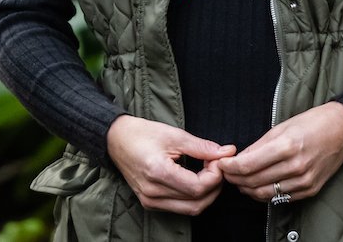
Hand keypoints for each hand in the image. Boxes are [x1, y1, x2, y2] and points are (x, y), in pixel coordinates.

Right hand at [107, 115, 235, 215]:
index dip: (215, 176)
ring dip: (206, 194)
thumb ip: (202, 147)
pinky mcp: (149, 203)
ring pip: (191, 209)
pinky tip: (194, 181)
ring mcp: (150, 200)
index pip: (198, 187)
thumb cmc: (142, 133)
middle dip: (214, 186)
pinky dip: (193, 198)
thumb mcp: (174, 135)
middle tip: (215, 166)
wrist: (115, 139)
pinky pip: (180, 208)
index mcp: (158, 172)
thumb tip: (227, 152)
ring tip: (207, 174)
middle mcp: (153, 192)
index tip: (218, 160)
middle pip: (197, 202)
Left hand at [217, 101, 342, 203]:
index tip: (221, 164)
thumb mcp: (280, 127)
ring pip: (266, 194)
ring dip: (247, 189)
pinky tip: (257, 185)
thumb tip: (237, 159)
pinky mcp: (311, 190)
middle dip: (235, 179)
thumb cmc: (310, 123)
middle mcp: (296, 167)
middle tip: (225, 173)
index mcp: (286, 146)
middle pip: (254, 181)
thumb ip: (258, 146)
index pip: (248, 165)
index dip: (230, 167)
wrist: (342, 130)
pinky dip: (265, 194)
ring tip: (238, 180)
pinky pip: (281, 197)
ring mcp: (305, 181)